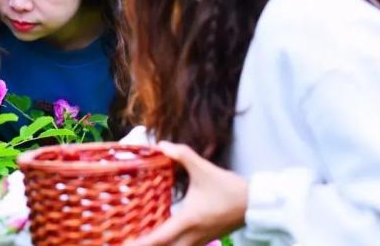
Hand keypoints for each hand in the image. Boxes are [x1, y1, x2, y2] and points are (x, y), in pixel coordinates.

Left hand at [125, 141, 247, 245]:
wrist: (254, 204)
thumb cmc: (228, 187)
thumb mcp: (203, 168)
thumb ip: (182, 155)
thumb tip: (162, 145)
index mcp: (188, 220)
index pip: (160, 238)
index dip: (141, 243)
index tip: (125, 244)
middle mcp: (192, 236)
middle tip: (126, 242)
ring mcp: (199, 240)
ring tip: (140, 239)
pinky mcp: (204, 239)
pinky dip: (169, 245)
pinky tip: (162, 237)